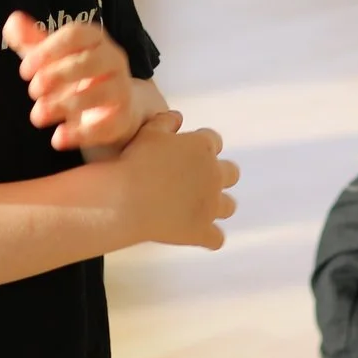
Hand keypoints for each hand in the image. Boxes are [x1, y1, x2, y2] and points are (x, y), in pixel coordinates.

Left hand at [6, 12, 140, 150]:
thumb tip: (12, 22)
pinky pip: (106, 125)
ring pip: (100, 93)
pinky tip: (57, 139)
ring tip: (38, 116)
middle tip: (32, 91)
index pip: (76, 34)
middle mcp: (113, 60)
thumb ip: (32, 41)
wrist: (113, 106)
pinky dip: (80, 134)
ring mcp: (121, 89)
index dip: (48, 51)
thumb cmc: (78, 75)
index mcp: (94, 39)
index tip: (25, 70)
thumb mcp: (53, 57)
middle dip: (55, 76)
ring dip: (63, 105)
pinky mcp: (122, 118)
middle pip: (88, 61)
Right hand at [116, 110, 238, 250]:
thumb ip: (166, 121)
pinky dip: (210, 237)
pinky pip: (216, 239)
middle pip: (231, 173)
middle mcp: (214, 175)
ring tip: (199, 208)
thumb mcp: (149, 132)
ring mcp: (211, 205)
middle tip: (197, 179)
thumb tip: (178, 118)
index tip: (187, 152)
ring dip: (218, 205)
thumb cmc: (136, 161)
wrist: (126, 199)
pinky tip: (199, 236)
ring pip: (229, 206)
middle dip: (218, 174)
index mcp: (203, 147)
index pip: (213, 140)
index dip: (201, 146)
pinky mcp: (202, 231)